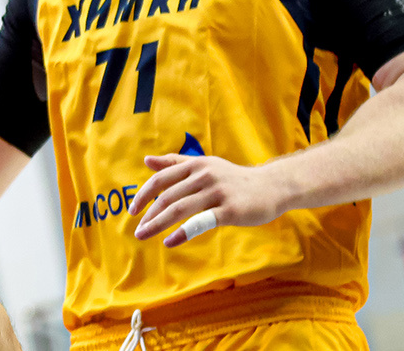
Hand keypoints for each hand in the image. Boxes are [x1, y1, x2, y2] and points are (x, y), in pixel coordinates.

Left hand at [129, 152, 290, 246]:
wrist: (271, 186)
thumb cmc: (234, 178)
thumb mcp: (205, 165)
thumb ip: (175, 163)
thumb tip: (146, 160)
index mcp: (195, 165)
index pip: (161, 179)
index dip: (144, 195)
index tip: (132, 210)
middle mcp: (203, 176)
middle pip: (167, 196)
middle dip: (149, 214)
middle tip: (137, 231)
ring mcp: (216, 192)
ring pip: (180, 208)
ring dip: (158, 224)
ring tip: (144, 235)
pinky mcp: (229, 210)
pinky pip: (200, 222)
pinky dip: (182, 232)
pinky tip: (170, 241)